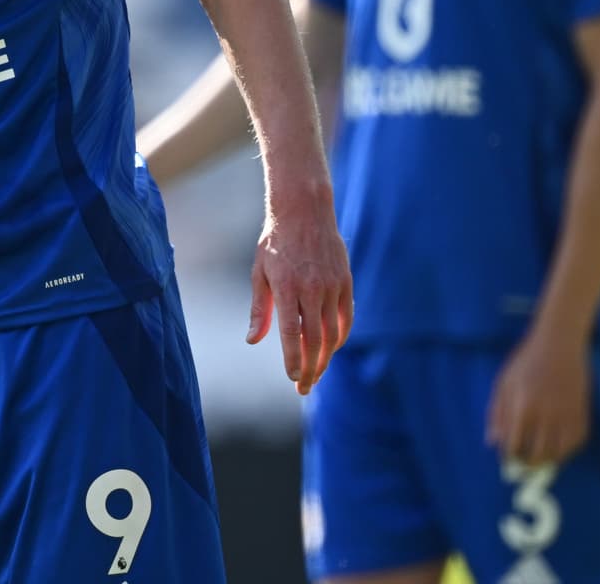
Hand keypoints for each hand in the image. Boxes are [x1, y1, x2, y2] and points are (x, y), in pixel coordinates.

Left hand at [249, 196, 352, 394]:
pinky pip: (345, 318)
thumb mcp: (260, 273)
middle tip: (303, 387)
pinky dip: (339, 337)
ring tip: (315, 373)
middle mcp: (311, 289)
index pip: (292, 334)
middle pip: (314, 340)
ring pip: (332, 333)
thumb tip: (253, 341)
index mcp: (287, 287)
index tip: (292, 378)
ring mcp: (331, 286)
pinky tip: (331, 349)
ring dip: (325, 358)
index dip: (293, 360)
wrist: (304, 211)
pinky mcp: (345, 282)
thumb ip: (260, 309)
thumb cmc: (275, 243)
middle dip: (310, 368)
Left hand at [488, 325, 589, 466]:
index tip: (507, 458)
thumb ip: (497, 413)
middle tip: (522, 464)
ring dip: (547, 461)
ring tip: (538, 459)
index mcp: (522, 408)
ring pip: (558, 453)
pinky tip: (557, 448)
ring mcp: (566, 417)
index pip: (514, 445)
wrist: (559, 344)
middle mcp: (546, 416)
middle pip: (537, 455)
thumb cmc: (526, 361)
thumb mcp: (503, 383)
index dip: (509, 456)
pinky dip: (567, 450)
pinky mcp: (582, 414)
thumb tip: (493, 441)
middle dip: (527, 464)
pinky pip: (576, 442)